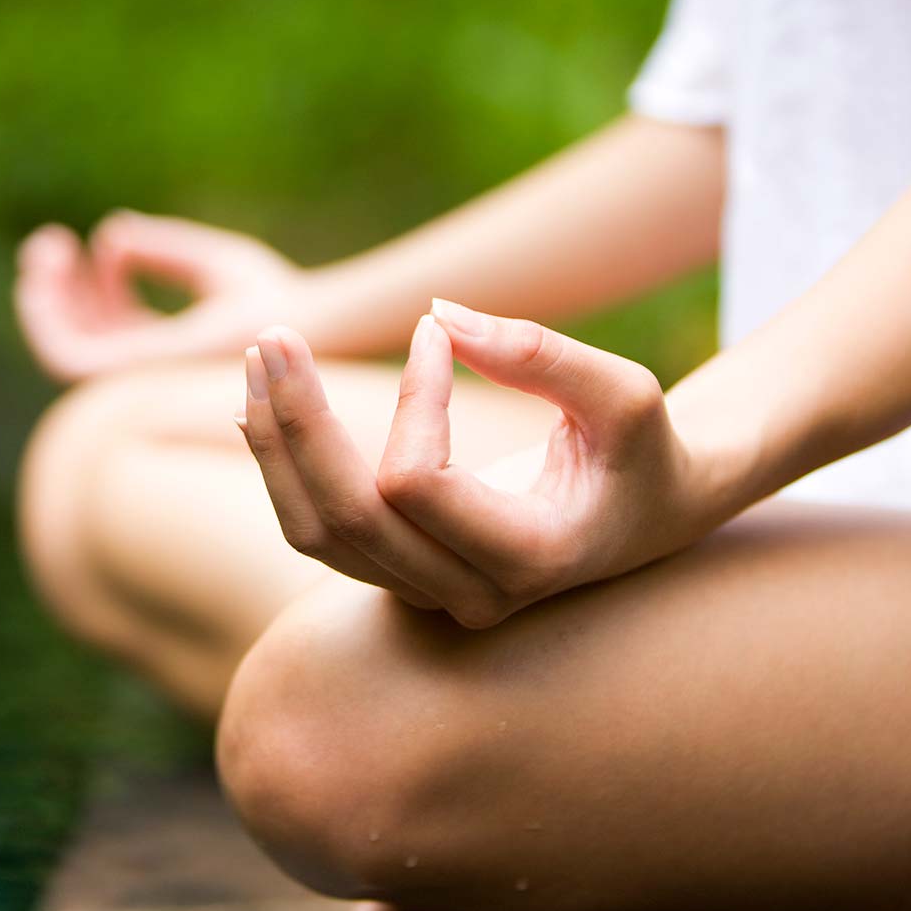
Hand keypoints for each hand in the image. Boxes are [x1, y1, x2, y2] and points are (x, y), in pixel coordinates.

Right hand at [15, 211, 302, 380]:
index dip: (91, 289)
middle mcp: (146, 373)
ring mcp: (134, 381)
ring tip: (47, 249)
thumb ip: (165, 251)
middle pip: (81, 339)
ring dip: (41, 301)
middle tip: (51, 244)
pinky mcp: (126, 377)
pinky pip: (64, 354)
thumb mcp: (211, 265)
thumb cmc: (272, 301)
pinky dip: (46, 314)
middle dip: (54, 294)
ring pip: (60, 350)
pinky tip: (50, 267)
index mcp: (168, 353)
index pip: (112, 330)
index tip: (92, 244)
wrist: (293, 324)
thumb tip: (113, 237)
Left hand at [238, 300, 703, 627]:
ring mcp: (427, 597)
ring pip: (315, 533)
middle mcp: (469, 596)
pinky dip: (283, 467)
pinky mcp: (398, 579)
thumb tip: (440, 314)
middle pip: (346, 519)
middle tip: (274, 336)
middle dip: (299, 421)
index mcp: (530, 559)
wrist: (649, 515)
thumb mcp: (625, 394)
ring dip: (276, 444)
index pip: (418, 484)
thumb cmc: (643, 450)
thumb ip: (541, 355)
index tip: (434, 329)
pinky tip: (264, 405)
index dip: (413, 399)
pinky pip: (317, 532)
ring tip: (260, 360)